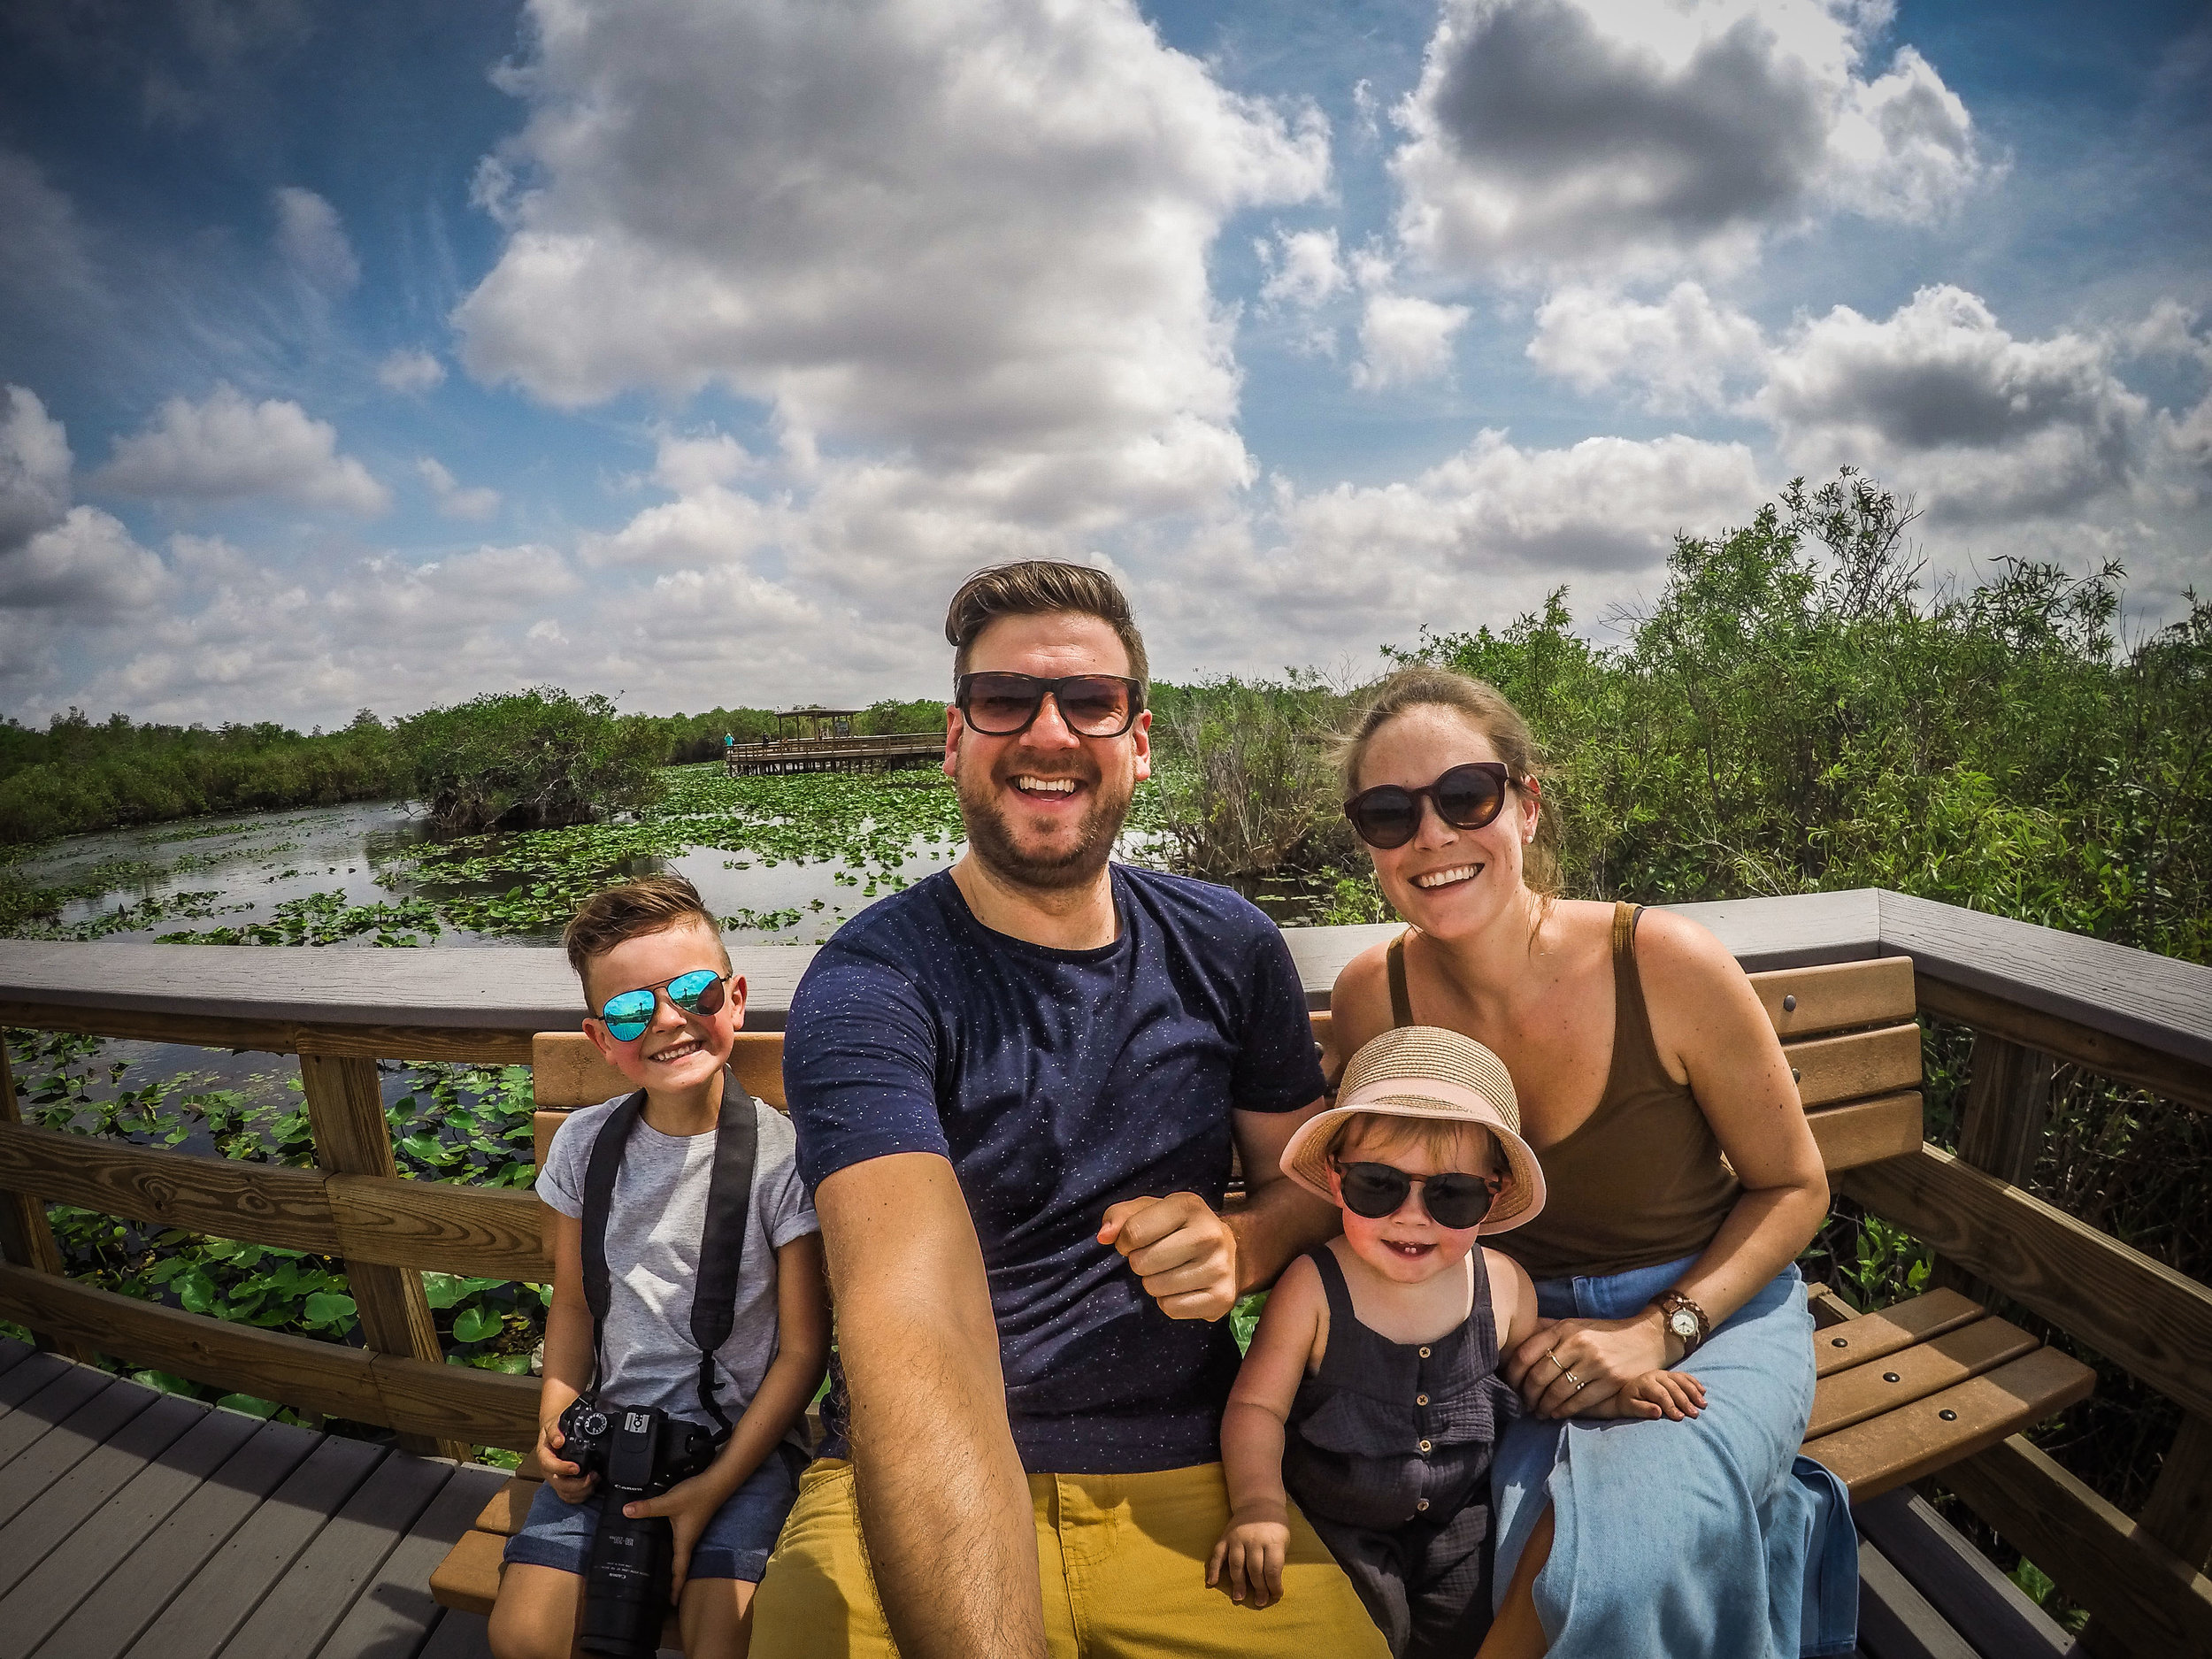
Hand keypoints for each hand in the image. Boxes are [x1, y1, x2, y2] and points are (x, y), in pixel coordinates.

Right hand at [538, 1416, 595, 1502]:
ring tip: (595, 1479)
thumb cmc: (555, 1430)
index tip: (576, 1468)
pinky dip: (581, 1495)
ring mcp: (556, 1479)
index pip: (549, 1466)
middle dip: (577, 1484)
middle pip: (559, 1484)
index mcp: (544, 1456)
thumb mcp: (553, 1424)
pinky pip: (570, 1497)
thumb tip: (559, 1440)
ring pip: (565, 1494)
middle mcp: (549, 1471)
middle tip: (592, 1475)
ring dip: (581, 1490)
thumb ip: (555, 1431)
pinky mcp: (563, 1485)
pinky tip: (591, 1486)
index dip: (563, 1469)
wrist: (555, 1433)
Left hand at [622, 1470, 734, 1604]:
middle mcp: (687, 1541)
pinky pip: (677, 1543)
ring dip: (669, 1566)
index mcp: (684, 1543)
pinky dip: (668, 1550)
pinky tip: (659, 1544)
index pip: (679, 1572)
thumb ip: (648, 1508)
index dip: (675, 1588)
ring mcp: (689, 1532)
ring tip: (656, 1575)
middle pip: (678, 1567)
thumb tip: (625, 1511)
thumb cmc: (696, 1496)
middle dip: (670, 1582)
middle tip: (657, 1594)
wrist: (716, 1481)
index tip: (670, 1604)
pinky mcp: (688, 1523)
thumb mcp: (670, 1502)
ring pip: (677, 1555)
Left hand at [1098, 1193, 1237, 1320]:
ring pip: (1155, 1288)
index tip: (1134, 1242)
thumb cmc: (1177, 1228)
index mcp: (1189, 1205)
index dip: (1125, 1242)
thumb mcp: (1149, 1210)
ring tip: (1170, 1271)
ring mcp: (1219, 1268)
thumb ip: (1119, 1215)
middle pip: (1142, 1262)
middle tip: (1156, 1257)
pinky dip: (1169, 1302)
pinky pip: (1171, 1308)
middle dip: (1140, 1263)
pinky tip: (1183, 1288)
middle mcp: (1210, 1234)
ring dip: (1154, 1283)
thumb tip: (1104, 1236)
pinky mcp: (1222, 1297)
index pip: (1133, 1232)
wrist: (1228, 1251)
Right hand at [1206, 1508, 1290, 1608]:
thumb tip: (1271, 1585)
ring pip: (1236, 1564)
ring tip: (1239, 1597)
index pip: (1273, 1568)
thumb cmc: (1275, 1525)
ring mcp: (1237, 1537)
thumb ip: (1277, 1558)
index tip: (1276, 1595)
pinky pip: (1218, 1554)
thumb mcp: (1283, 1539)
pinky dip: (1214, 1569)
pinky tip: (1212, 1582)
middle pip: (1255, 1569)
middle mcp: (1253, 1539)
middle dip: (1258, 1588)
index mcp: (1272, 1540)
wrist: (1259, 1502)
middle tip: (1260, 1602)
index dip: (1274, 1585)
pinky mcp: (1225, 1537)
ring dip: (1238, 1582)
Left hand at [1505, 1310, 1668, 1418]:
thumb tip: (1515, 1342)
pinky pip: (1579, 1401)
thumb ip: (1548, 1332)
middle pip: (1539, 1376)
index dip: (1513, 1374)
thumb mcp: (1575, 1325)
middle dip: (1527, 1395)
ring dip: (1544, 1406)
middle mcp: (1578, 1344)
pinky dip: (1564, 1411)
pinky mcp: (1611, 1380)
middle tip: (1524, 1404)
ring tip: (1539, 1412)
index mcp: (1564, 1328)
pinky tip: (1557, 1414)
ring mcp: (1595, 1362)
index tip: (1510, 1385)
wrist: (1646, 1337)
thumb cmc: (1603, 1334)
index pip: (1526, 1353)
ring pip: (1558, 1392)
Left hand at [1605, 1369, 1706, 1420]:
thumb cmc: (1629, 1402)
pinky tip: (1703, 1391)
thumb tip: (1658, 1412)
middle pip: (1674, 1387)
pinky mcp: (1671, 1375)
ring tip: (1703, 1404)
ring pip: (1682, 1380)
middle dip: (1685, 1401)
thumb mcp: (1631, 1408)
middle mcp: (1656, 1375)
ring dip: (1694, 1392)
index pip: (1661, 1394)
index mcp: (1645, 1382)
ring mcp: (1665, 1374)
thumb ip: (1643, 1409)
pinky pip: (1685, 1377)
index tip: (1680, 1418)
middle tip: (1695, 1414)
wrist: (1626, 1392)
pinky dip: (1694, 1383)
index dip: (1671, 1406)